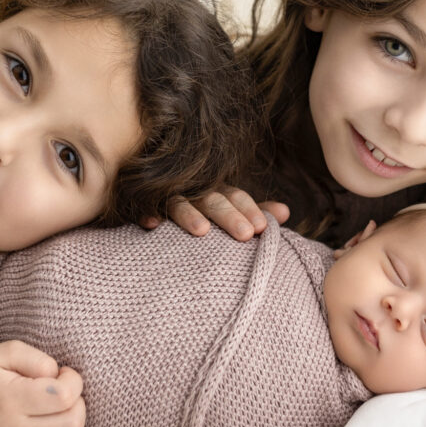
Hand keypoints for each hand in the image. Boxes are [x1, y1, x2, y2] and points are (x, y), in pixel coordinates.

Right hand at [0, 339, 85, 426]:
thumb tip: (56, 374)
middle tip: (64, 392)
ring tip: (60, 411)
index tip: (63, 374)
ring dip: (73, 425)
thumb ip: (35, 358)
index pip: (64, 396)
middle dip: (77, 403)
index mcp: (9, 400)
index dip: (73, 380)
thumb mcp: (6, 354)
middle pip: (72, 423)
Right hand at [141, 186, 289, 240]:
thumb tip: (286, 212)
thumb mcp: (225, 212)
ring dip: (189, 215)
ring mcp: (164, 197)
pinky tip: (152, 225)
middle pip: (212, 199)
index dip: (249, 209)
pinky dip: (147, 213)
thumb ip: (253, 214)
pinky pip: (142, 207)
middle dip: (229, 216)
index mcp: (213, 192)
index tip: (263, 228)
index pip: (234, 196)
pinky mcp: (139, 205)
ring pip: (179, 202)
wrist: (150, 208)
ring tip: (202, 232)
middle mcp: (191, 191)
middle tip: (247, 235)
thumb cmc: (196, 214)